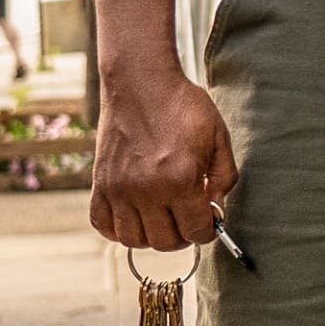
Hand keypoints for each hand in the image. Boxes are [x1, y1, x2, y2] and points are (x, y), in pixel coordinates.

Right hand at [91, 66, 237, 251]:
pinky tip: (134, 217)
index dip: (208, 231)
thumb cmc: (182, 106)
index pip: (196, 231)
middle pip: (165, 242)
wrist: (140, 84)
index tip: (209, 222)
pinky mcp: (100, 184)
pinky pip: (102, 225)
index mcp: (180, 179)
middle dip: (183, 236)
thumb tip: (217, 207)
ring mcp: (119, 190)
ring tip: (163, 219)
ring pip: (133, 240)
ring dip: (152, 236)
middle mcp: (146, 190)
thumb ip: (224, 176)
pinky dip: (117, 229)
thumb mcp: (219, 136)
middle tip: (188, 219)